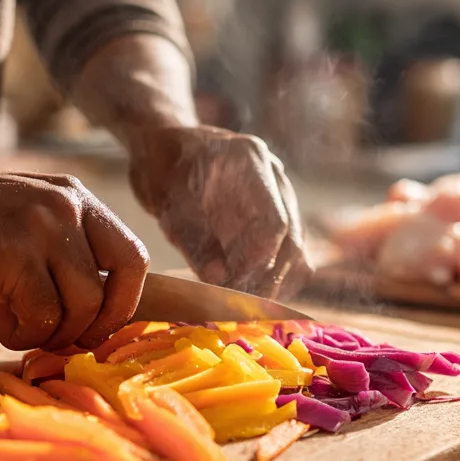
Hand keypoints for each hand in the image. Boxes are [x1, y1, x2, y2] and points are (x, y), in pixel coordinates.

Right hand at [0, 166, 148, 350]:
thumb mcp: (31, 221)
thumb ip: (68, 252)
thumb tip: (105, 315)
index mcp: (77, 199)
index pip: (134, 259)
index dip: (123, 303)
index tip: (95, 326)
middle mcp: (65, 207)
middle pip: (109, 292)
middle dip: (87, 329)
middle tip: (54, 336)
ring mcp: (38, 228)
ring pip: (79, 309)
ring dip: (50, 334)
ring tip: (17, 324)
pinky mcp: (9, 255)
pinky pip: (41, 317)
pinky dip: (22, 334)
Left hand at [128, 126, 311, 298]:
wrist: (168, 152)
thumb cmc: (162, 171)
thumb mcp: (167, 206)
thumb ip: (194, 243)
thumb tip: (220, 281)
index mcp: (249, 161)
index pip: (274, 223)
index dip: (257, 264)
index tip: (233, 288)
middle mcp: (275, 176)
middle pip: (291, 241)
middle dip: (267, 281)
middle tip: (238, 308)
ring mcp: (281, 196)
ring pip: (297, 253)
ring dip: (274, 284)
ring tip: (242, 305)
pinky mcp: (279, 216)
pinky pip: (289, 256)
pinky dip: (273, 279)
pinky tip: (248, 293)